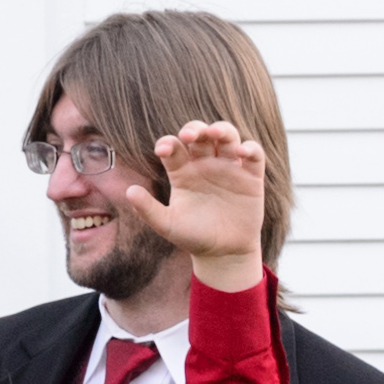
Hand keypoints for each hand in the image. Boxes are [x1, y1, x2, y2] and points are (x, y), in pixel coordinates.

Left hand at [107, 117, 271, 286]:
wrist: (223, 254)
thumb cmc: (193, 237)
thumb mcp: (168, 225)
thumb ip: (148, 210)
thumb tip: (129, 192)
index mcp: (183, 171)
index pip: (174, 147)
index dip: (167, 143)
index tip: (162, 150)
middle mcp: (205, 164)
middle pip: (200, 135)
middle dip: (194, 129)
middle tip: (188, 136)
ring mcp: (228, 168)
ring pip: (227, 137)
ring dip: (222, 129)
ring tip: (215, 133)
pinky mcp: (251, 178)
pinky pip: (254, 156)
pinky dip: (251, 148)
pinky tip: (242, 150)